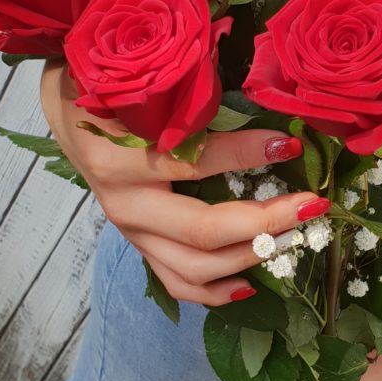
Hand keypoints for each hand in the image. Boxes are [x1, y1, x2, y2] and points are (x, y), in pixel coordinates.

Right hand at [40, 60, 326, 304]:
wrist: (71, 115)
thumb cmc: (114, 94)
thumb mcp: (148, 89)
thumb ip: (195, 103)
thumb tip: (265, 113)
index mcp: (122, 159)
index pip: (195, 163)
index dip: (247, 154)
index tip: (289, 145)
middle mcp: (125, 204)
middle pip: (202, 231)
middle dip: (265, 221)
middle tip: (310, 204)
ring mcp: (131, 232)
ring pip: (193, 268)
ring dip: (250, 256)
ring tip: (292, 236)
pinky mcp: (139, 246)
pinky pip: (176, 282)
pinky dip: (215, 291)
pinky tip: (249, 285)